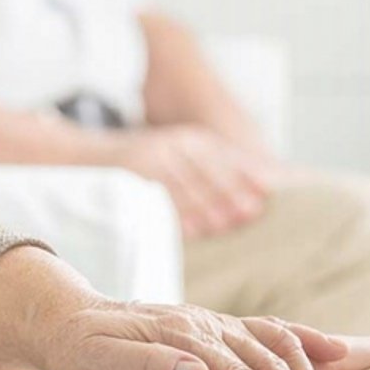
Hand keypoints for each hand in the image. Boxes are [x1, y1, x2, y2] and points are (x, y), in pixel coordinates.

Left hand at [33, 299, 347, 369]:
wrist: (69, 318)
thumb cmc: (79, 348)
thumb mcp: (98, 362)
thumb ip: (147, 366)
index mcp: (184, 337)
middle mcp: (207, 326)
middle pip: (267, 368)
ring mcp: (216, 323)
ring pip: (277, 348)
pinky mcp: (218, 327)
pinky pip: (270, 330)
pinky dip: (303, 343)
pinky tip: (332, 354)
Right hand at [102, 127, 278, 238]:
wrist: (101, 151)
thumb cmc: (151, 163)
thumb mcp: (182, 158)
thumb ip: (211, 171)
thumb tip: (253, 191)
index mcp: (195, 139)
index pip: (227, 156)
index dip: (248, 174)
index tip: (268, 191)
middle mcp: (179, 141)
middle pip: (211, 170)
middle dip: (232, 193)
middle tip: (250, 214)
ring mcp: (158, 153)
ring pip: (188, 183)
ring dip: (207, 207)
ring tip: (222, 227)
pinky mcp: (139, 167)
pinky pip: (162, 193)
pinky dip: (178, 213)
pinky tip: (192, 231)